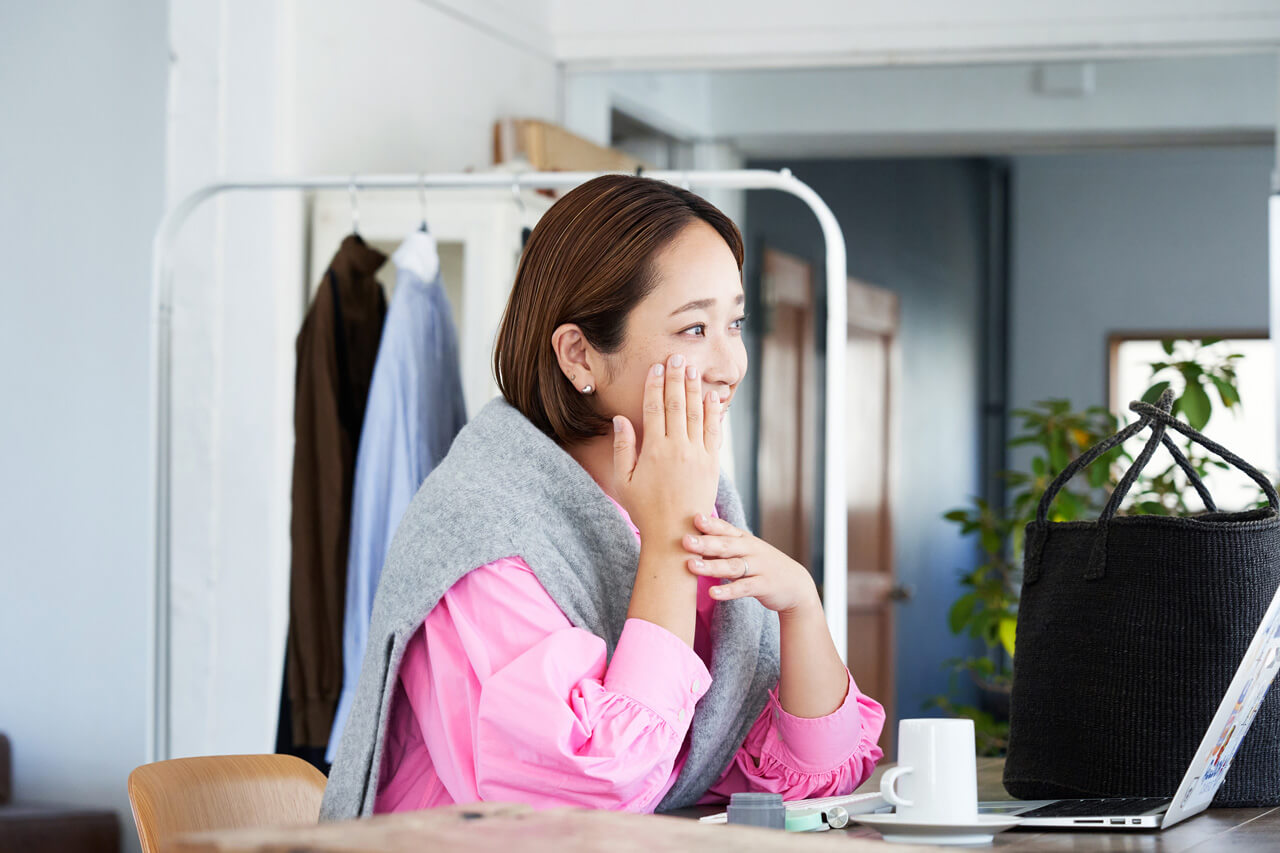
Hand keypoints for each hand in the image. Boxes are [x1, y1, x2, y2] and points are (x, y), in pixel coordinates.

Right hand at [613, 353, 722, 543]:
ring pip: (697, 413)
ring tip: (692, 369)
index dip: (654, 385)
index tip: (655, 368)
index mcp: (654, 450)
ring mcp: (698, 455)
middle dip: (676, 378)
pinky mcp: (712, 464)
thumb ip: (623, 448)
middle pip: (677, 404)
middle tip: (676, 357)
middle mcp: (678, 448)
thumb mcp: (623, 481)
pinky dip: (714, 413)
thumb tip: (620, 419)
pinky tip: (712, 397)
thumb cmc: (645, 510)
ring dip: (694, 389)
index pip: (654, 408)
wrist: (677, 534)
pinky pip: (714, 432)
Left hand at [682, 514, 820, 615]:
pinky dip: (728, 591)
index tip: (694, 518)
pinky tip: (713, 592)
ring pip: (732, 566)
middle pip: (726, 545)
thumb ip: (723, 546)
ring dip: (712, 566)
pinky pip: (744, 588)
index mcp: (744, 539)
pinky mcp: (764, 585)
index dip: (711, 524)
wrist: (795, 584)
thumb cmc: (761, 565)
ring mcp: (759, 567)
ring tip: (692, 566)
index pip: (726, 529)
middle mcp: (751, 550)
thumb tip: (691, 540)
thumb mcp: (745, 551)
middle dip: (705, 542)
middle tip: (685, 540)